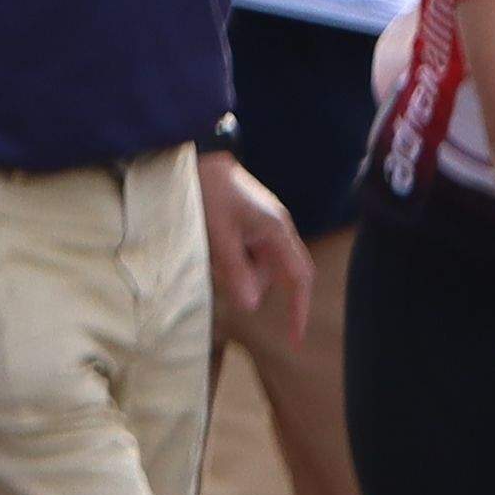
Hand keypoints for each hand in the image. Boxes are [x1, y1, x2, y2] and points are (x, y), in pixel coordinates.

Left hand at [199, 151, 311, 341]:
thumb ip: (235, 270)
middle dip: (243, 282)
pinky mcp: (246, 226)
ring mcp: (261, 228)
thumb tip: (250, 306)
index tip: (293, 338)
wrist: (196, 155)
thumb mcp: (217, 233)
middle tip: (213, 267)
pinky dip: (226, 258)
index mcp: (277, 231)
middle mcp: (275, 231)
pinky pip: (241, 255)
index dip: (298, 309)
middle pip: (268, 276)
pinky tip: (210, 241)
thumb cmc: (209, 190)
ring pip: (251, 268)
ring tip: (206, 247)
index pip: (299, 278)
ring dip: (229, 269)